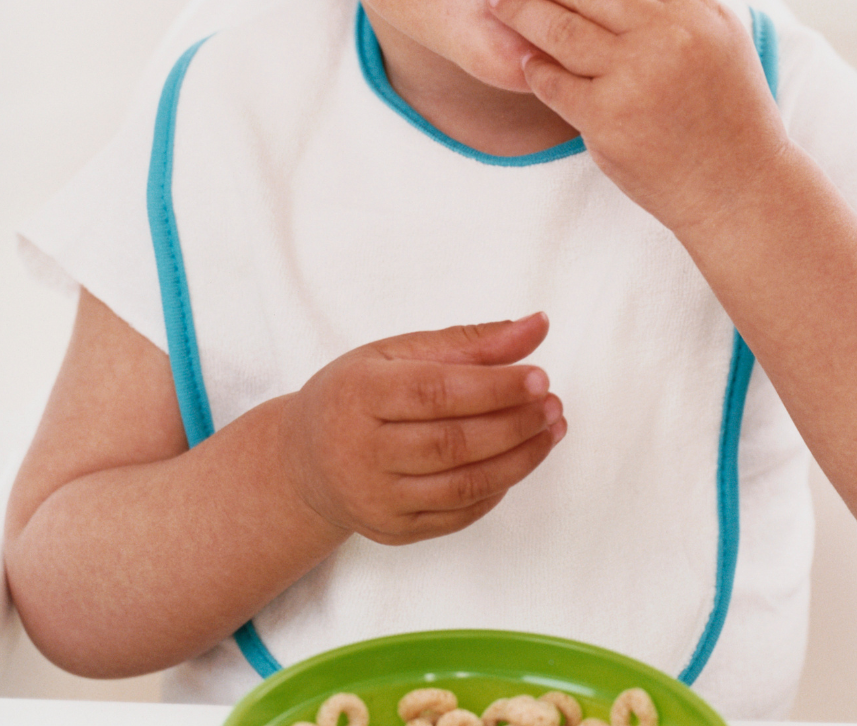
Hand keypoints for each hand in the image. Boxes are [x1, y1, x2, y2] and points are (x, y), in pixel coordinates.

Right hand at [280, 314, 563, 543]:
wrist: (304, 461)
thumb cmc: (358, 394)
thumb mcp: (399, 353)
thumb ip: (470, 341)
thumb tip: (538, 325)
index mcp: (358, 394)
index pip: (435, 392)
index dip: (494, 386)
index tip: (539, 377)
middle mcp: (360, 452)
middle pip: (452, 443)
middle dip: (514, 424)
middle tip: (553, 404)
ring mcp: (375, 499)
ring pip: (461, 485)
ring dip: (519, 459)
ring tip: (550, 430)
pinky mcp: (393, 531)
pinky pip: (458, 515)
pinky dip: (497, 488)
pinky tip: (519, 460)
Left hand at [488, 0, 788, 235]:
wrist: (738, 187)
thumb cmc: (730, 116)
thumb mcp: (723, 42)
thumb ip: (677, 6)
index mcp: (698, 12)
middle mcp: (668, 36)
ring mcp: (634, 76)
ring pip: (560, 30)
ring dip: (522, 11)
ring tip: (501, 2)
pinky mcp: (606, 118)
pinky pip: (552, 82)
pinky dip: (534, 68)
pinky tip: (524, 60)